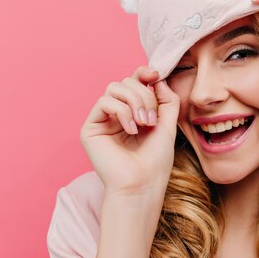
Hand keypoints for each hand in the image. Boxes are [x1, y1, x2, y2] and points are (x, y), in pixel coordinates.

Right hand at [79, 66, 179, 197]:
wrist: (143, 184)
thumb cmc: (156, 161)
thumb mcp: (168, 125)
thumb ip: (166, 100)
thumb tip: (158, 77)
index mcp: (134, 112)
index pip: (135, 83)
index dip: (144, 73)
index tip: (156, 74)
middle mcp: (117, 114)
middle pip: (126, 82)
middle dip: (144, 95)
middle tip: (152, 119)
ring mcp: (103, 120)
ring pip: (114, 88)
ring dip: (135, 101)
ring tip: (144, 123)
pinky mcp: (90, 128)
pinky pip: (104, 102)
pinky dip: (121, 111)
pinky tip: (131, 130)